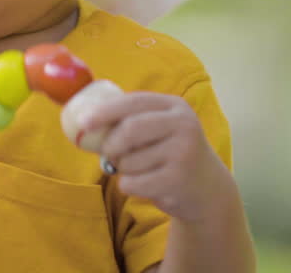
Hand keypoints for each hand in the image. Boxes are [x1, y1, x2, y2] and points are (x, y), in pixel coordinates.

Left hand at [79, 92, 235, 222]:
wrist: (207, 188)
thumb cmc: (169, 153)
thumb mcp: (159, 129)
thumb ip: (130, 121)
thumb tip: (84, 122)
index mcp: (175, 106)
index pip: (134, 102)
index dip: (105, 111)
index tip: (83, 122)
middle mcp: (183, 125)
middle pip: (131, 129)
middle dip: (111, 144)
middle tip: (107, 153)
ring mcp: (183, 153)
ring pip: (129, 160)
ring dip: (122, 169)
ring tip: (139, 170)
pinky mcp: (178, 180)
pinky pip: (133, 183)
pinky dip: (128, 186)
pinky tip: (146, 185)